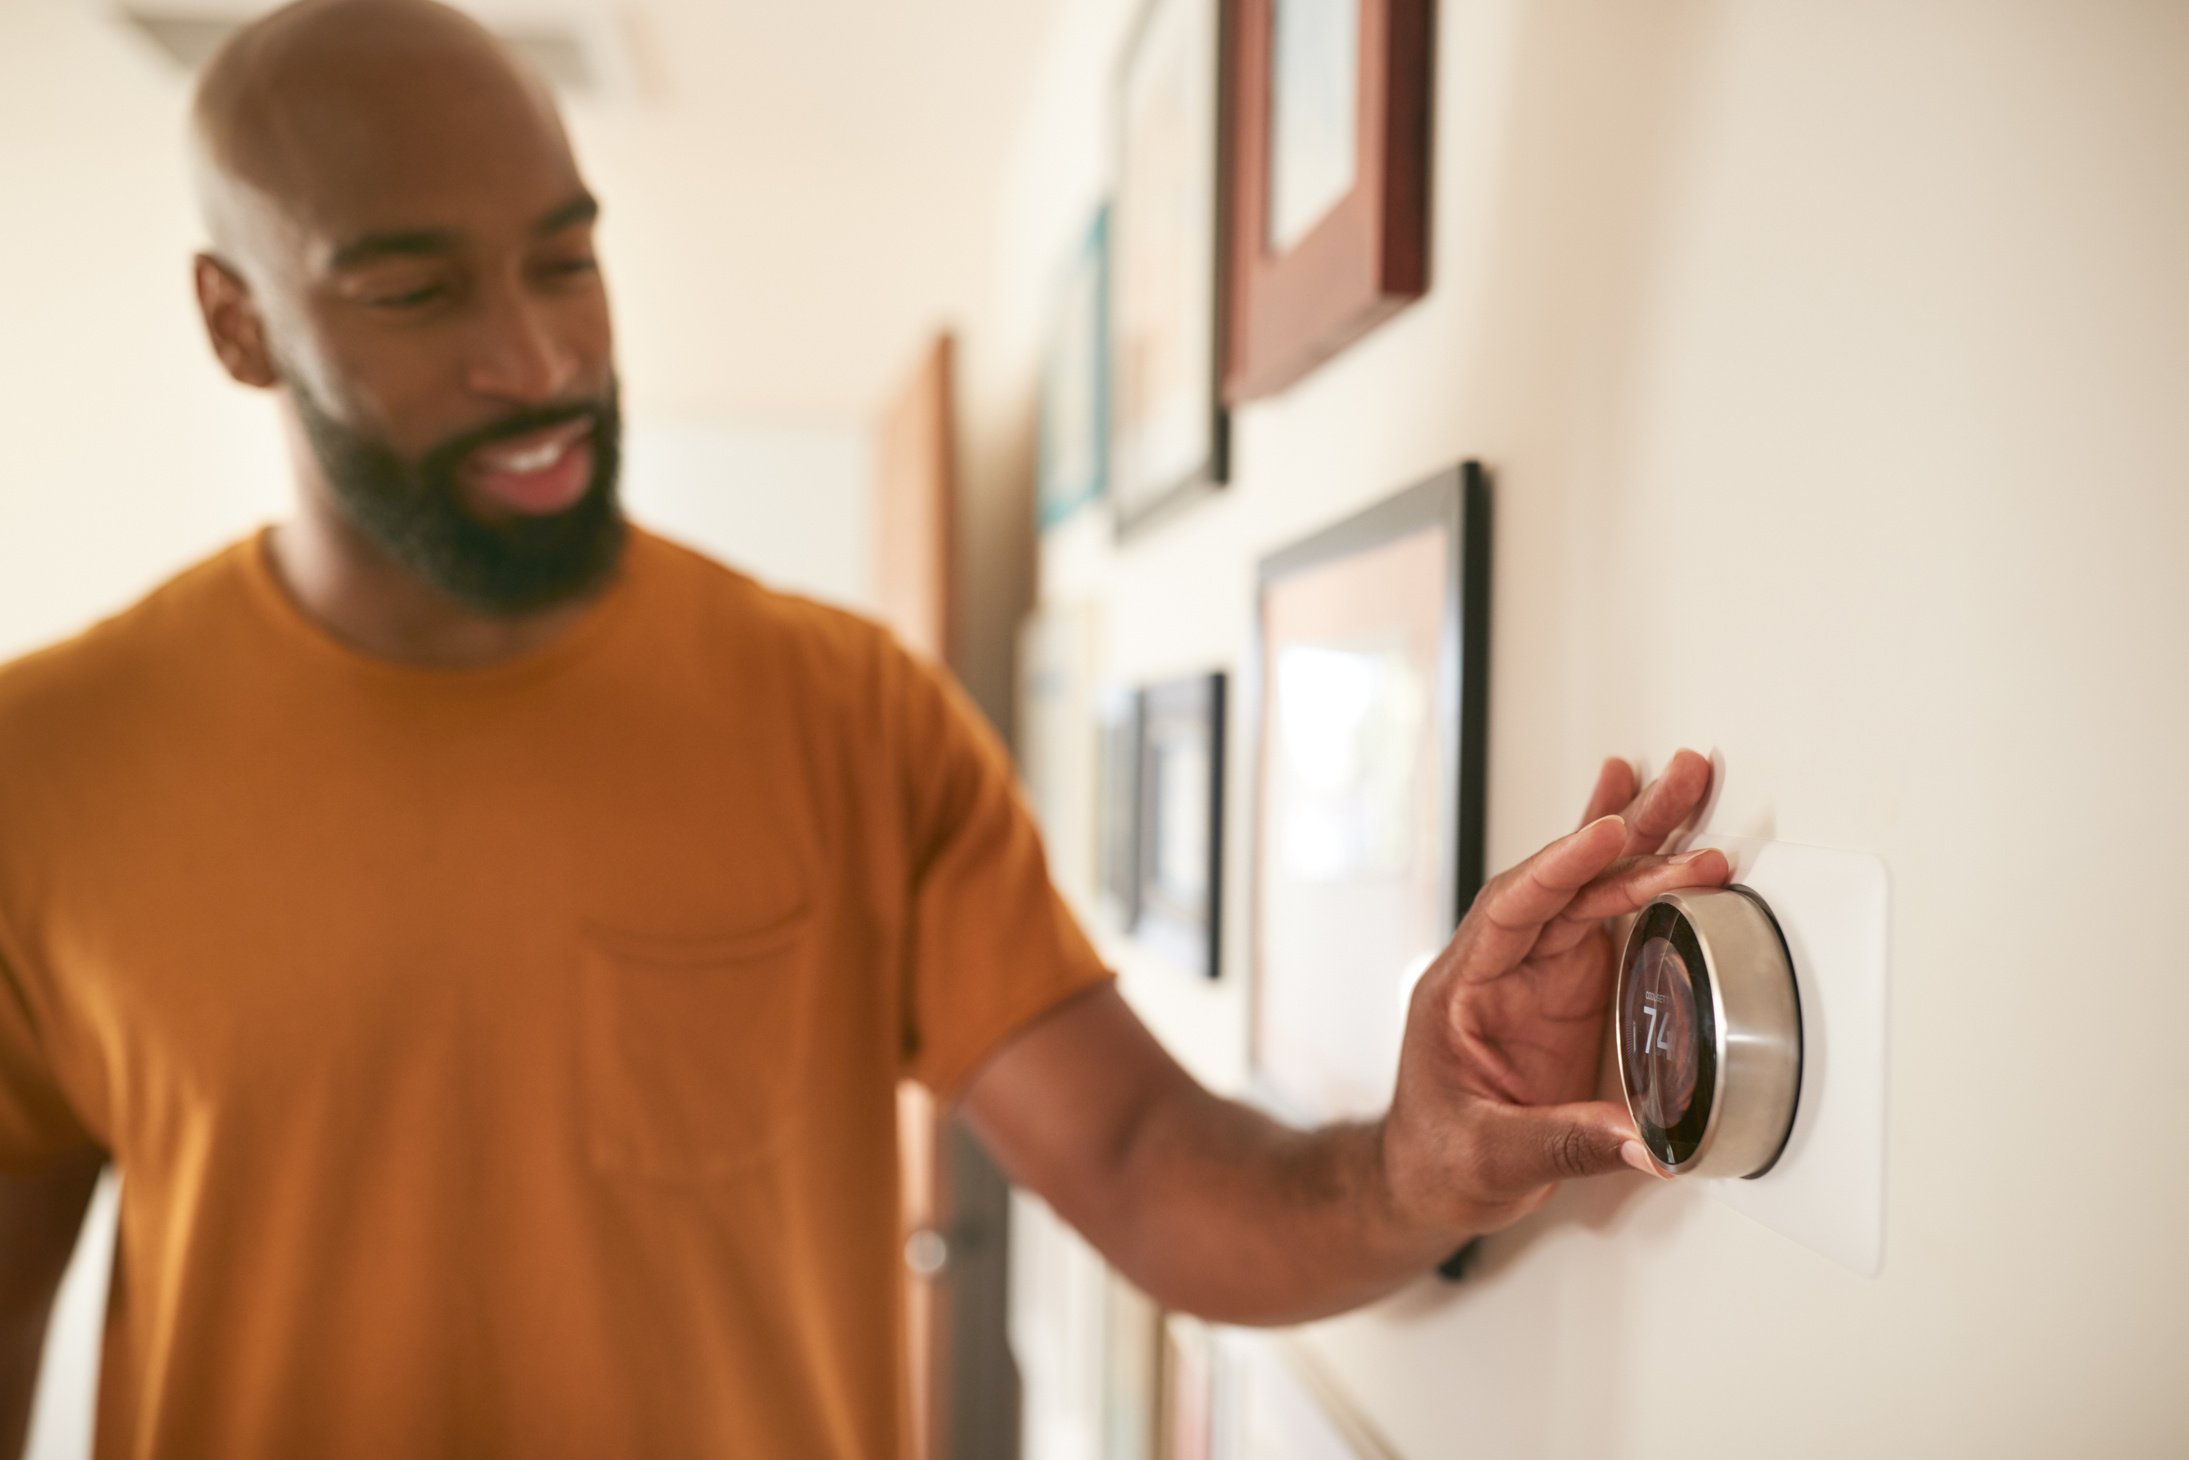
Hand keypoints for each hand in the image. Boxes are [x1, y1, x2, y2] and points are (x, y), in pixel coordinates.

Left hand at [1379, 750, 1728, 1238]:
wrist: (1429, 1181)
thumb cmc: (1438, 1160)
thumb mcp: (1490, 1158)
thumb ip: (1566, 1143)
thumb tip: (1647, 1142)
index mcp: (1463, 987)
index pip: (1513, 908)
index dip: (1561, 867)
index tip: (1607, 833)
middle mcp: (1502, 965)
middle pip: (1565, 880)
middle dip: (1623, 827)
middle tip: (1680, 778)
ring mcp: (1538, 973)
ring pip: (1592, 888)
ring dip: (1643, 839)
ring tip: (1688, 783)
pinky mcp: (1570, 990)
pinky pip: (1608, 918)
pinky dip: (1639, 875)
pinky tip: (1661, 832)